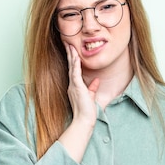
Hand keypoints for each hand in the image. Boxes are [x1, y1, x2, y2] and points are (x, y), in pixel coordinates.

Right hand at [57, 45, 99, 162]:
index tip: (72, 50)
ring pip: (72, 67)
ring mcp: (73, 85)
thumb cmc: (87, 111)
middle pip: (71, 66)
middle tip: (67, 42)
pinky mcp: (77, 87)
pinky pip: (75, 73)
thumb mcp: (91, 97)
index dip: (73, 59)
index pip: (74, 70)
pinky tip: (75, 56)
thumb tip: (96, 81)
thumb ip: (92, 88)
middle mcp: (72, 84)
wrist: (84, 121)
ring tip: (69, 45)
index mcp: (75, 86)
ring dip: (71, 55)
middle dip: (70, 54)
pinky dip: (75, 64)